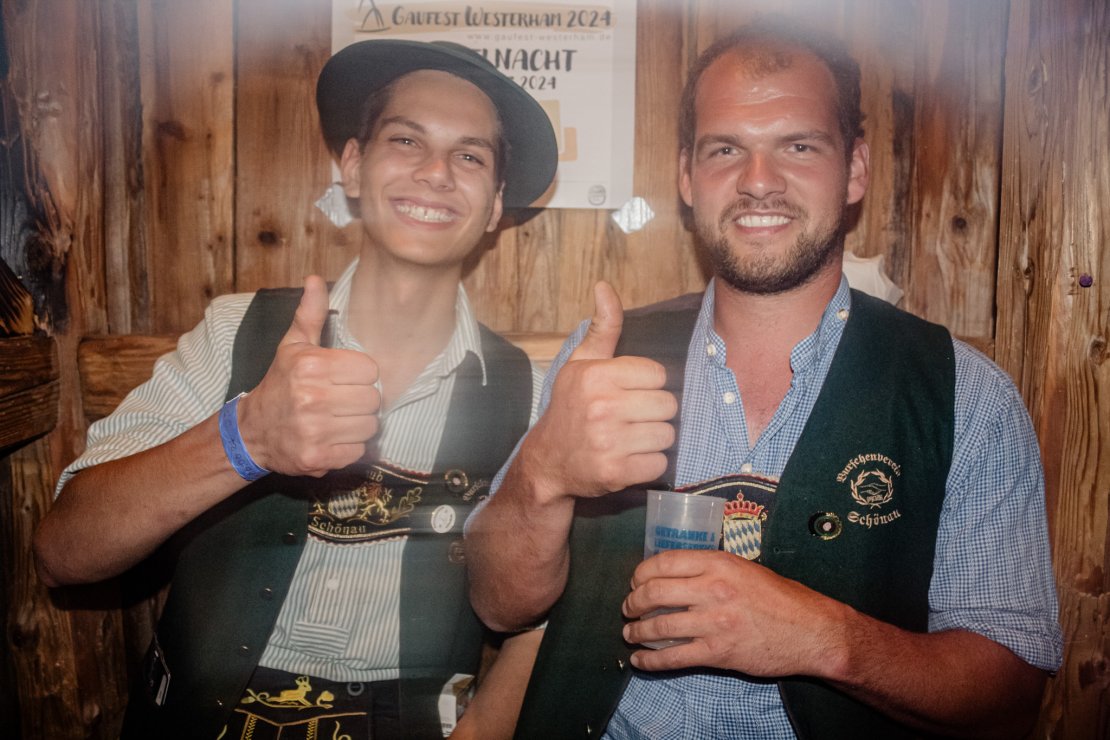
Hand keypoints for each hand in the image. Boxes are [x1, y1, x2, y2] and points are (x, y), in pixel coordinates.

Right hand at [237, 275, 380, 475]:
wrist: (251, 432)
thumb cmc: (280, 384)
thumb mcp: (292, 346)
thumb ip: (310, 313)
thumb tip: (315, 279)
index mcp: (311, 366)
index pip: (369, 369)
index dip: (360, 375)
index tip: (344, 379)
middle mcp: (312, 397)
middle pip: (373, 399)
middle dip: (361, 401)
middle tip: (341, 401)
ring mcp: (314, 430)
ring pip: (370, 426)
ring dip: (358, 425)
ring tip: (337, 419)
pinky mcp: (317, 457)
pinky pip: (358, 451)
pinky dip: (349, 447)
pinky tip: (332, 438)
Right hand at [519, 282, 677, 501]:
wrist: (547, 461)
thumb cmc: (570, 406)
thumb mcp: (582, 363)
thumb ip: (602, 327)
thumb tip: (604, 286)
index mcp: (596, 376)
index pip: (658, 374)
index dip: (647, 385)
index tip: (628, 394)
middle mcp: (602, 406)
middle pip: (668, 405)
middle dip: (654, 413)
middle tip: (630, 419)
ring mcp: (608, 441)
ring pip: (667, 435)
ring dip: (653, 439)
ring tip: (630, 438)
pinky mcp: (616, 472)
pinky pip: (659, 464)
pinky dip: (648, 464)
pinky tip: (628, 458)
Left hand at [620, 549, 845, 679]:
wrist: (811, 631)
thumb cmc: (781, 598)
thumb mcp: (745, 569)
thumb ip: (712, 569)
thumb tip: (677, 575)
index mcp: (718, 563)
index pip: (663, 562)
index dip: (641, 573)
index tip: (635, 582)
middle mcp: (712, 589)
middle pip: (654, 592)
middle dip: (633, 602)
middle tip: (628, 608)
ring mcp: (714, 622)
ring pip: (659, 626)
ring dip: (637, 632)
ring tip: (630, 634)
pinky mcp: (718, 652)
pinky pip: (673, 657)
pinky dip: (650, 660)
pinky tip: (640, 660)